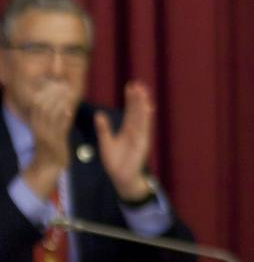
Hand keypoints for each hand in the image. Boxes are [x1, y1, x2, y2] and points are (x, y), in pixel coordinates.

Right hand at [21, 81, 73, 197]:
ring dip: (57, 102)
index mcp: (36, 122)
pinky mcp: (54, 143)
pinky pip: (57, 129)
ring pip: (48, 115)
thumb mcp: (50, 127)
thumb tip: (60, 99)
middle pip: (41, 106)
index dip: (44, 91)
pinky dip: (62, 119)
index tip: (55, 80)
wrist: (49, 165)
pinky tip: (69, 111)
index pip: (37, 102)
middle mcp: (38, 127)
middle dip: (51, 93)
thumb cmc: (52, 144)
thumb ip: (54, 114)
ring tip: (66, 92)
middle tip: (62, 83)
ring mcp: (45, 135)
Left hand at [95, 81, 155, 200]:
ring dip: (143, 104)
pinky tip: (147, 107)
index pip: (130, 111)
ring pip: (142, 117)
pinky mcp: (142, 143)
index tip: (130, 86)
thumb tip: (99, 114)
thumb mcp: (106, 143)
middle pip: (137, 111)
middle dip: (138, 98)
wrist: (122, 178)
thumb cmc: (115, 162)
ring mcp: (140, 136)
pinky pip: (144, 128)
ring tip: (143, 91)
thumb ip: (104, 129)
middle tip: (138, 83)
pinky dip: (146, 118)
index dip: (130, 99)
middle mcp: (136, 131)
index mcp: (127, 130)